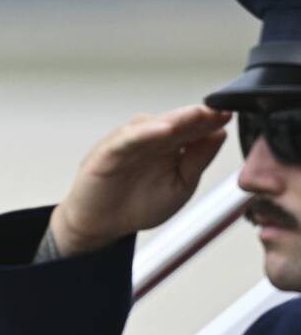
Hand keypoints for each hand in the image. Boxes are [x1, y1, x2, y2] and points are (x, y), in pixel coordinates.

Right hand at [50, 106, 230, 256]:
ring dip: (176, 119)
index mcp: (171, 146)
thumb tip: (219, 134)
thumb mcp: (180, 186)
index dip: (213, 121)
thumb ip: (198, 161)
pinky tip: (163, 131)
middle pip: (178, 121)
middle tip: (221, 110)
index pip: (195, 127)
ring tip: (197, 114)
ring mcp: (130, 142)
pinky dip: (145, 133)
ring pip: (155, 125)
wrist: (102, 225)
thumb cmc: (137, 204)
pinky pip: (128, 139)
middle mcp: (151, 138)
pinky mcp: (109, 151)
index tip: (232, 114)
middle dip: (199, 116)